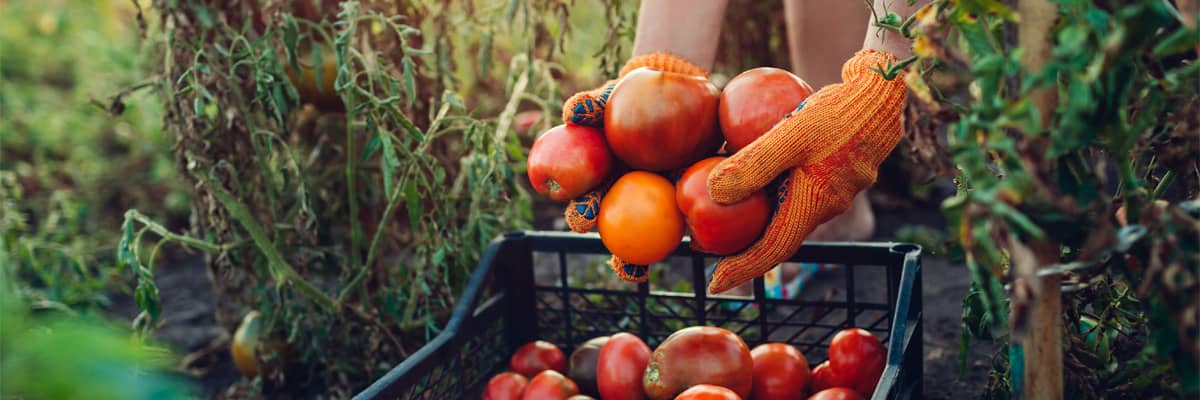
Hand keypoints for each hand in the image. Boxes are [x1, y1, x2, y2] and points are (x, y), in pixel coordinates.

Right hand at [560, 52, 705, 282]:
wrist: (677, 88)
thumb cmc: (636, 93)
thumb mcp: (615, 95)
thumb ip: (594, 103)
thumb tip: (572, 113)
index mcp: (601, 178)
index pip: (586, 202)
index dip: (580, 214)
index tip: (583, 216)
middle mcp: (624, 196)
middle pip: (613, 229)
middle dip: (612, 247)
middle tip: (620, 252)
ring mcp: (654, 203)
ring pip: (643, 238)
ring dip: (633, 259)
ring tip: (636, 271)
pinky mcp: (684, 201)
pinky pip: (685, 221)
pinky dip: (687, 238)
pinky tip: (693, 247)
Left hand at [704, 50, 908, 293]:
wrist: (883, 93)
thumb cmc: (839, 114)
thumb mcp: (791, 136)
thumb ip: (753, 165)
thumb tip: (712, 193)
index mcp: (815, 206)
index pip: (772, 251)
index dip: (741, 269)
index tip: (713, 284)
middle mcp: (825, 205)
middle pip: (777, 234)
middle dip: (743, 244)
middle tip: (707, 244)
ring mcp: (832, 188)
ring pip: (787, 208)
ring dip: (755, 211)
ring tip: (721, 204)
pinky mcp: (834, 169)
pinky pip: (797, 184)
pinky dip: (771, 183)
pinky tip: (748, 160)